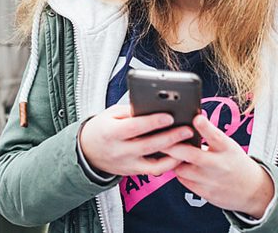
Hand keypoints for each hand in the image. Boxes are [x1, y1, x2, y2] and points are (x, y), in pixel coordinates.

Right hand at [78, 104, 193, 176]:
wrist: (88, 151)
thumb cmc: (102, 128)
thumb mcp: (111, 114)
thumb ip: (131, 111)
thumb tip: (154, 105)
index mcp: (111, 132)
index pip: (134, 127)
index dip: (153, 122)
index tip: (170, 116)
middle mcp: (119, 150)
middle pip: (148, 145)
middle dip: (171, 137)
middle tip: (188, 129)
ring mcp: (127, 164)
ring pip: (154, 163)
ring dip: (174, 154)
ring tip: (189, 144)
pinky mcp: (133, 172)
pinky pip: (154, 170)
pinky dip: (169, 164)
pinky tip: (180, 155)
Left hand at [163, 115, 273, 218]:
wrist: (253, 191)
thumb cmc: (234, 162)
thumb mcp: (229, 146)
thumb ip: (211, 136)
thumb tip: (190, 121)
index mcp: (228, 149)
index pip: (216, 136)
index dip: (205, 127)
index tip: (196, 118)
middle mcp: (220, 165)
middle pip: (193, 155)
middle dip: (174, 147)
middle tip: (161, 139)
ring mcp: (212, 181)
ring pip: (182, 169)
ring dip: (173, 160)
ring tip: (168, 152)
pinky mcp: (205, 193)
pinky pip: (184, 181)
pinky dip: (179, 172)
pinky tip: (179, 166)